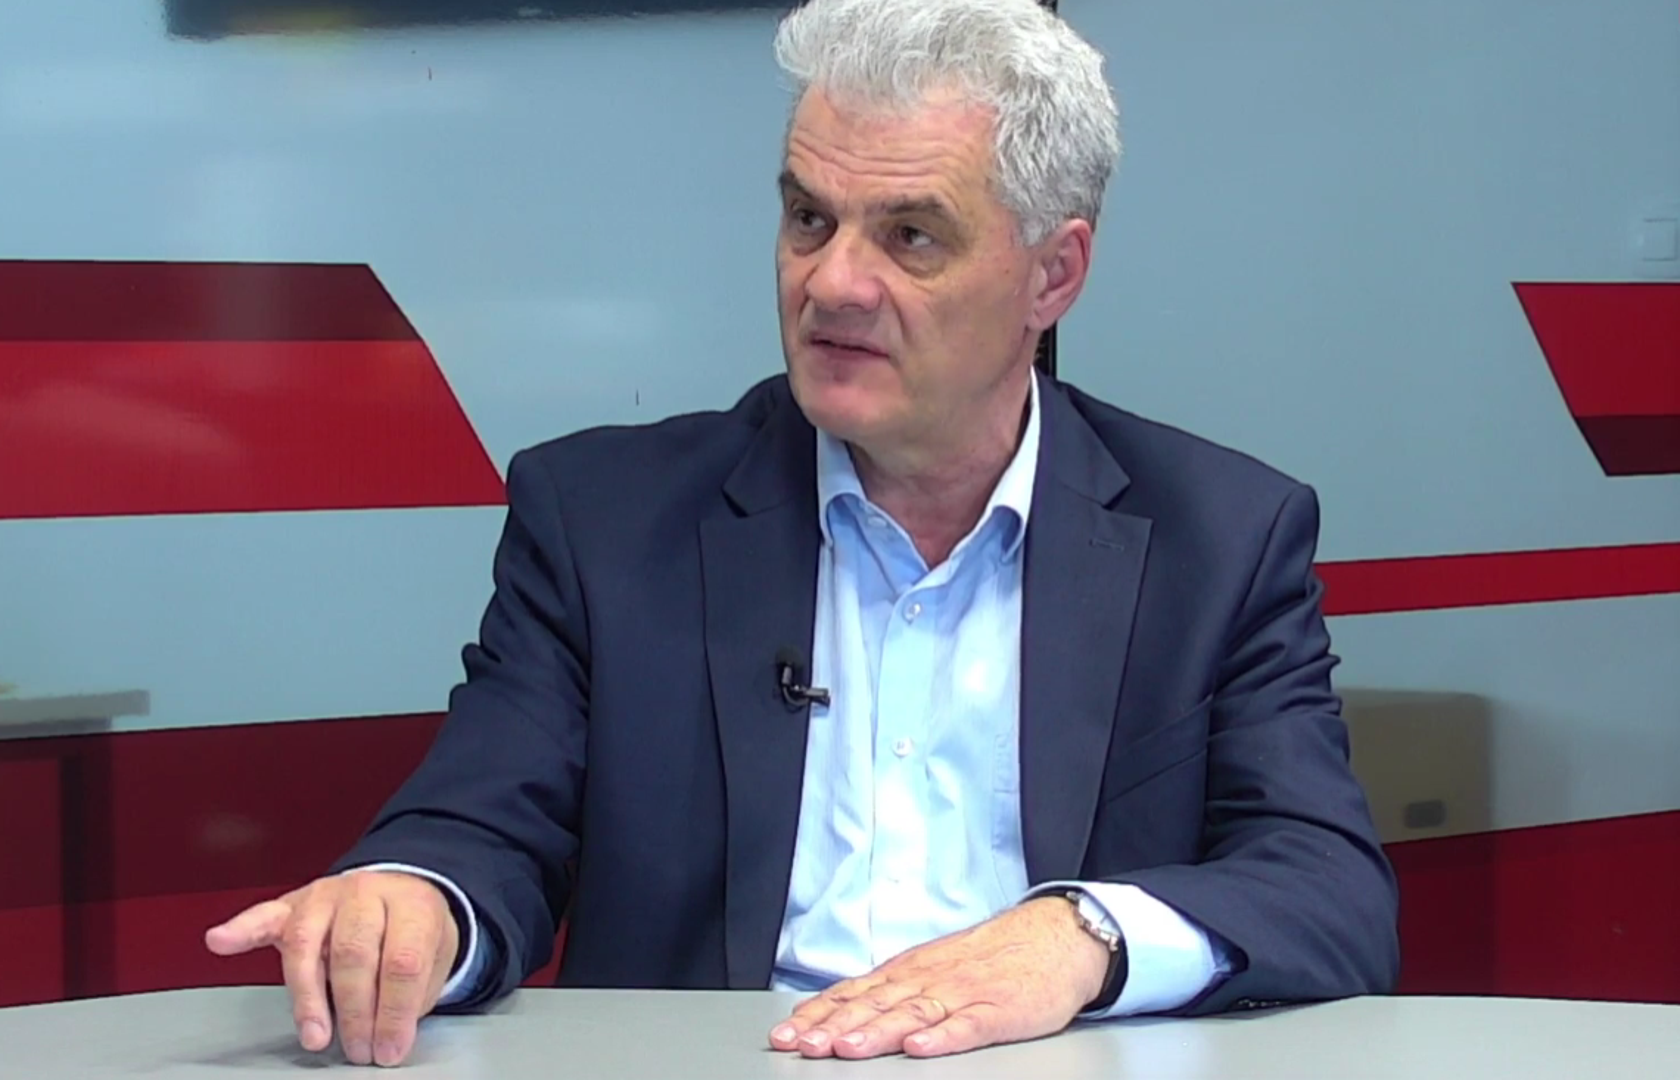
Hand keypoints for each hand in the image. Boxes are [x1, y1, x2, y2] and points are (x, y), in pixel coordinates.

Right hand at [204, 870, 460, 1066]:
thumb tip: (389, 1039)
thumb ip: (412, 992)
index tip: (390, 1050)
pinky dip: (241, 929)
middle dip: (355, 1011)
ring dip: (307, 996)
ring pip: (306, 941)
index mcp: (413, 905)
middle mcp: (367, 893)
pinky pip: (264, 915)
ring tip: (314, 1036)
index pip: (403, 961)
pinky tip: (221, 941)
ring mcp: (327, 895)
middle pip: (354, 953)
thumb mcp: (435, 957)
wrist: (403, 886)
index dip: (395, 1013)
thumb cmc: (414, 932)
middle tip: (359, 1050)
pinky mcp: (294, 903)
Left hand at [768, 896, 1110, 1059]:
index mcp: (910, 971)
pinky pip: (967, 1026)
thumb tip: (841, 1010)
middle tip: (802, 1044)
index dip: (818, 1013)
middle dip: (833, 1026)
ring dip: (876, 1032)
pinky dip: (942, 1037)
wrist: (1054, 937)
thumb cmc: (991, 957)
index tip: (786, 1032)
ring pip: (912, 1014)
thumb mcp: (934, 966)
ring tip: (847, 1048)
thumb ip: (892, 990)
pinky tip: (920, 1047)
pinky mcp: (999, 1011)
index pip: (854, 992)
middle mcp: (928, 979)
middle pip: (874, 1005)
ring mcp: (964, 994)